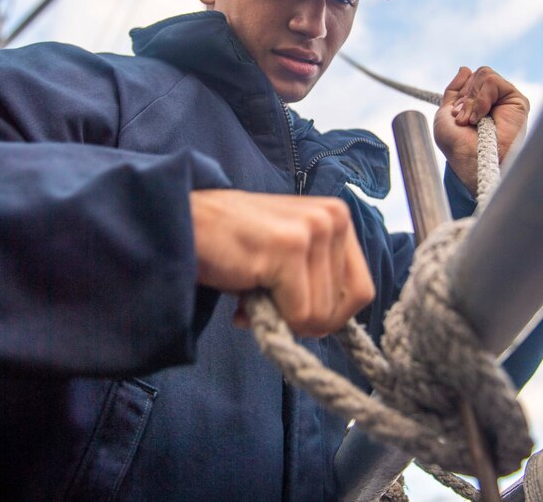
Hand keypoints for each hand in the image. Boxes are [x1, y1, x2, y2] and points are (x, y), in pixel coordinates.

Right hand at [190, 189, 374, 336]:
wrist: (182, 226)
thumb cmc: (232, 244)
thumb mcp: (289, 254)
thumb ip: (317, 279)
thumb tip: (330, 325)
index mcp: (338, 217)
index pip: (361, 291)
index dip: (328, 315)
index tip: (292, 310)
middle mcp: (333, 217)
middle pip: (343, 306)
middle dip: (302, 318)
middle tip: (264, 301)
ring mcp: (313, 229)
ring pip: (321, 315)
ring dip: (282, 318)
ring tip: (252, 293)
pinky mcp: (290, 246)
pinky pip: (299, 314)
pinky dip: (270, 319)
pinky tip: (245, 299)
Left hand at [433, 66, 528, 194]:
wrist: (471, 159)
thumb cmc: (457, 144)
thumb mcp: (446, 113)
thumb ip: (454, 90)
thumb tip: (465, 68)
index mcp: (478, 101)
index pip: (468, 77)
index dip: (459, 93)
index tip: (456, 115)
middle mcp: (494, 99)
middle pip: (476, 74)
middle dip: (465, 97)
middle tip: (463, 120)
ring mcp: (505, 99)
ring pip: (484, 74)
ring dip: (472, 100)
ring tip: (472, 120)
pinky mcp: (517, 101)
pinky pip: (493, 81)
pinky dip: (482, 98)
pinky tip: (482, 118)